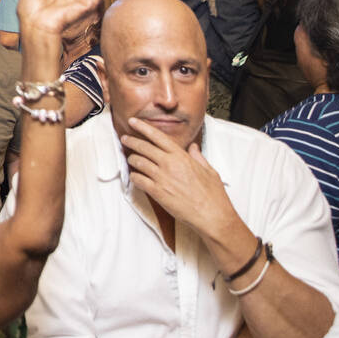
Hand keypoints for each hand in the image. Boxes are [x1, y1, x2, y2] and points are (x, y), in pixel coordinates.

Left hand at [121, 117, 237, 237]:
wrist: (212, 216)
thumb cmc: (213, 195)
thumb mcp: (209, 171)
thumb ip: (198, 157)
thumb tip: (193, 147)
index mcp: (182, 157)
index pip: (158, 136)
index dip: (143, 127)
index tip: (133, 121)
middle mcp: (170, 164)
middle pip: (144, 147)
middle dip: (131, 141)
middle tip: (125, 138)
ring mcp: (162, 178)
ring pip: (138, 162)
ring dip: (132, 159)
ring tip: (130, 159)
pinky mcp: (157, 192)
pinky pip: (138, 180)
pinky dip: (134, 176)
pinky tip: (135, 176)